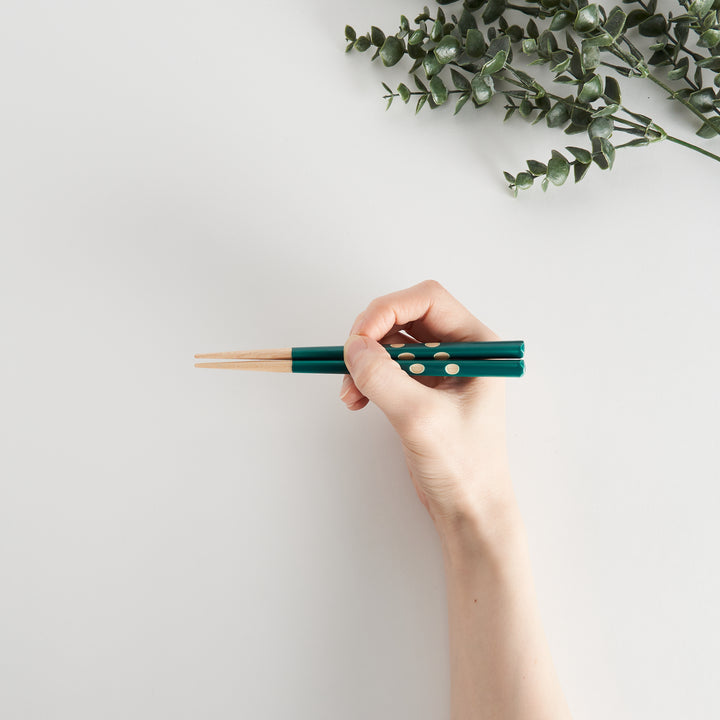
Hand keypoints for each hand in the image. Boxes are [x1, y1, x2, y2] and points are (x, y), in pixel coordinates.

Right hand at [340, 280, 516, 534]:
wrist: (468, 510)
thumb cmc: (463, 466)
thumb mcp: (420, 418)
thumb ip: (383, 377)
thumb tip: (353, 346)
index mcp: (476, 346)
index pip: (428, 300)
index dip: (388, 309)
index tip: (359, 337)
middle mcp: (459, 351)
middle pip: (404, 317)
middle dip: (371, 338)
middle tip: (351, 365)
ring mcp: (439, 370)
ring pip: (391, 342)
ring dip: (365, 361)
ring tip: (351, 394)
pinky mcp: (421, 390)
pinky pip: (387, 367)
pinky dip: (367, 378)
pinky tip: (357, 401)